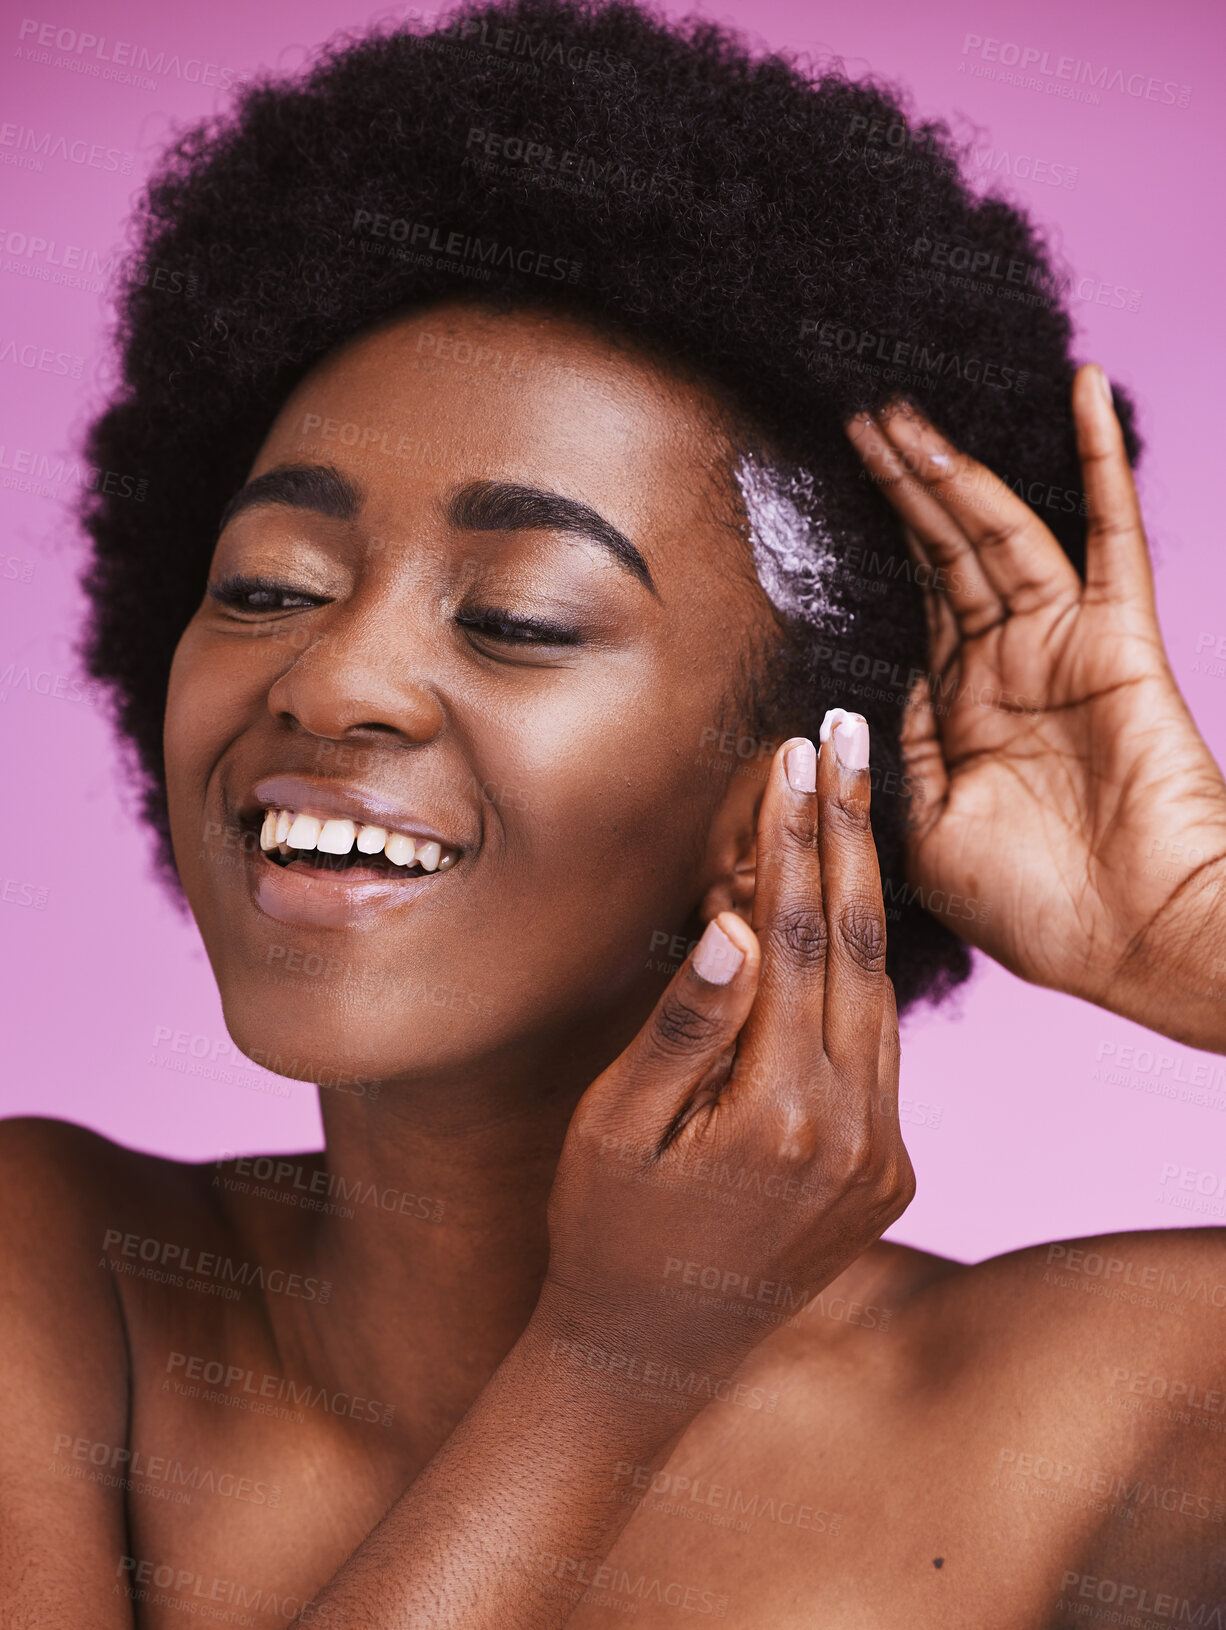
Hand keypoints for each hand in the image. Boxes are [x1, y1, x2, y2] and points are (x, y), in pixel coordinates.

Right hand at [534, 715, 910, 1391]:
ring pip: (882, 993)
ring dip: (863, 895)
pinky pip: (884, 1050)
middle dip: (849, 833)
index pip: (793, 940)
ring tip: (850, 804)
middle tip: (847, 739)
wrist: (647, 1358)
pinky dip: (864, 974)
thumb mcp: (615, 1129)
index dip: (793, 839)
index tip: (793, 758)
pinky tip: (846, 917)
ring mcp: (883, 1159)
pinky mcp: (890, 1175)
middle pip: (858, 947)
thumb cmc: (602, 1233)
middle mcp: (853, 1134)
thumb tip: (731, 922)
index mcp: (779, 1114)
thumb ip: (683, 1028)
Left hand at [845, 366, 1225, 1048]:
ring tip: (901, 411)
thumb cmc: (1036, 909)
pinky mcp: (1118, 637)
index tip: (836, 491)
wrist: (1136, 939)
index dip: (879, 550)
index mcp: (964, 712)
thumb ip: (904, 756)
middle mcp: (1010, 667)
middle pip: (944, 553)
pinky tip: (1076, 391)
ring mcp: (1062, 645)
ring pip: (996, 533)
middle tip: (857, 418)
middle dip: (899, 489)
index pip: (917, 604)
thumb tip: (882, 695)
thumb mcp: (928, 835)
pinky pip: (1110, 534)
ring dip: (950, 470)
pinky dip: (1097, 460)